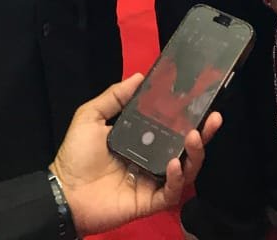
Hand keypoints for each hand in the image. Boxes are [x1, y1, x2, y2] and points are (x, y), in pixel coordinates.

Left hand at [51, 75, 221, 236]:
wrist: (64, 191)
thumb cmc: (76, 155)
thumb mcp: (91, 116)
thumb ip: (115, 97)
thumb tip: (139, 76)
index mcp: (141, 139)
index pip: (170, 125)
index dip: (186, 114)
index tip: (200, 98)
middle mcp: (152, 158)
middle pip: (185, 147)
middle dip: (203, 133)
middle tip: (213, 116)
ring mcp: (153, 180)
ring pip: (185, 169)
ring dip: (195, 153)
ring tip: (194, 136)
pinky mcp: (151, 201)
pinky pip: (171, 191)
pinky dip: (177, 178)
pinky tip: (174, 163)